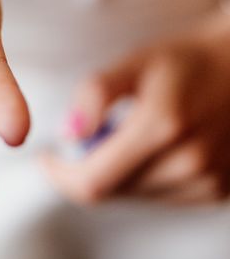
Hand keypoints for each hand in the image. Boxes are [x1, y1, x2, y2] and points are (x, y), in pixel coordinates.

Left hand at [42, 12, 229, 204]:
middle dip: (86, 167)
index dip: (60, 175)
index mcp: (162, 127)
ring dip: (116, 173)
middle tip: (88, 134)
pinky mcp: (219, 193)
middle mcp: (189, 163)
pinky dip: (144, 177)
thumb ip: (96, 94)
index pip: (93, 182)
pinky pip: (162, 197)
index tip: (46, 157)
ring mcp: (208, 182)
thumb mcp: (136, 62)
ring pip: (134, 196)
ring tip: (127, 133)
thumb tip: (67, 133)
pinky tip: (155, 147)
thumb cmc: (187, 60)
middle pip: (110, 191)